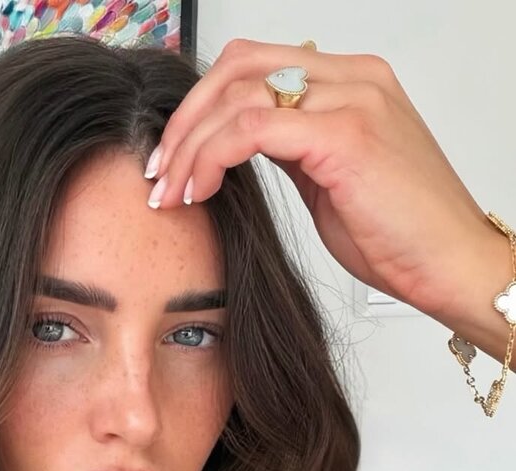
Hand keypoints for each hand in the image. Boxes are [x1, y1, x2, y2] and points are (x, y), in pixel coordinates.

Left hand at [147, 39, 497, 321]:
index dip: (201, 108)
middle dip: (184, 120)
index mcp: (350, 81)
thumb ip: (290, 149)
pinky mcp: (344, 134)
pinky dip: (211, 157)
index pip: (253, 66)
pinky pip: (251, 128)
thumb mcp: (329, 181)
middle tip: (157, 172)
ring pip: (237, 94)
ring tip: (170, 192)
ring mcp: (351, 99)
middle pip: (237, 66)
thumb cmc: (400, 236)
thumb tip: (240, 145)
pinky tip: (198, 191)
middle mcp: (351, 77)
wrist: (450, 267)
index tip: (171, 158)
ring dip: (189, 145)